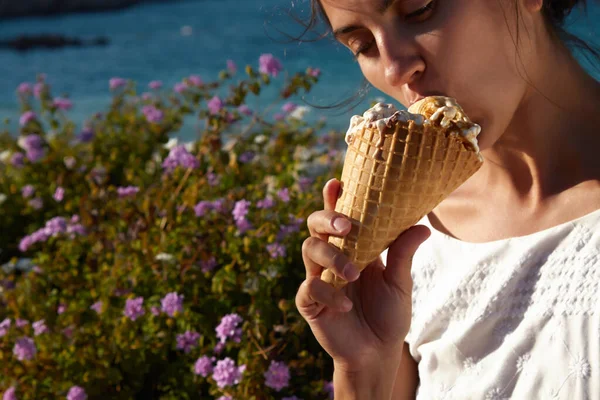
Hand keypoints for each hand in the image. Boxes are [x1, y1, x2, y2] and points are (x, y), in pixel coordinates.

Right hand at [295, 178, 430, 369]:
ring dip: (331, 257)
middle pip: (316, 226)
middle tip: (346, 226)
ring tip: (354, 274)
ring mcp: (318, 278)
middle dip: (326, 219)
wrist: (377, 353)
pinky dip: (328, 292)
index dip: (333, 198)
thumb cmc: (389, 314)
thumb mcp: (400, 283)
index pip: (339, 217)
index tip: (337, 182)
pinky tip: (345, 305)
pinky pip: (309, 288)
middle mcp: (331, 258)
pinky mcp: (310, 302)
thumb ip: (403, 254)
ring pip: (309, 250)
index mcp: (353, 248)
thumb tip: (422, 225)